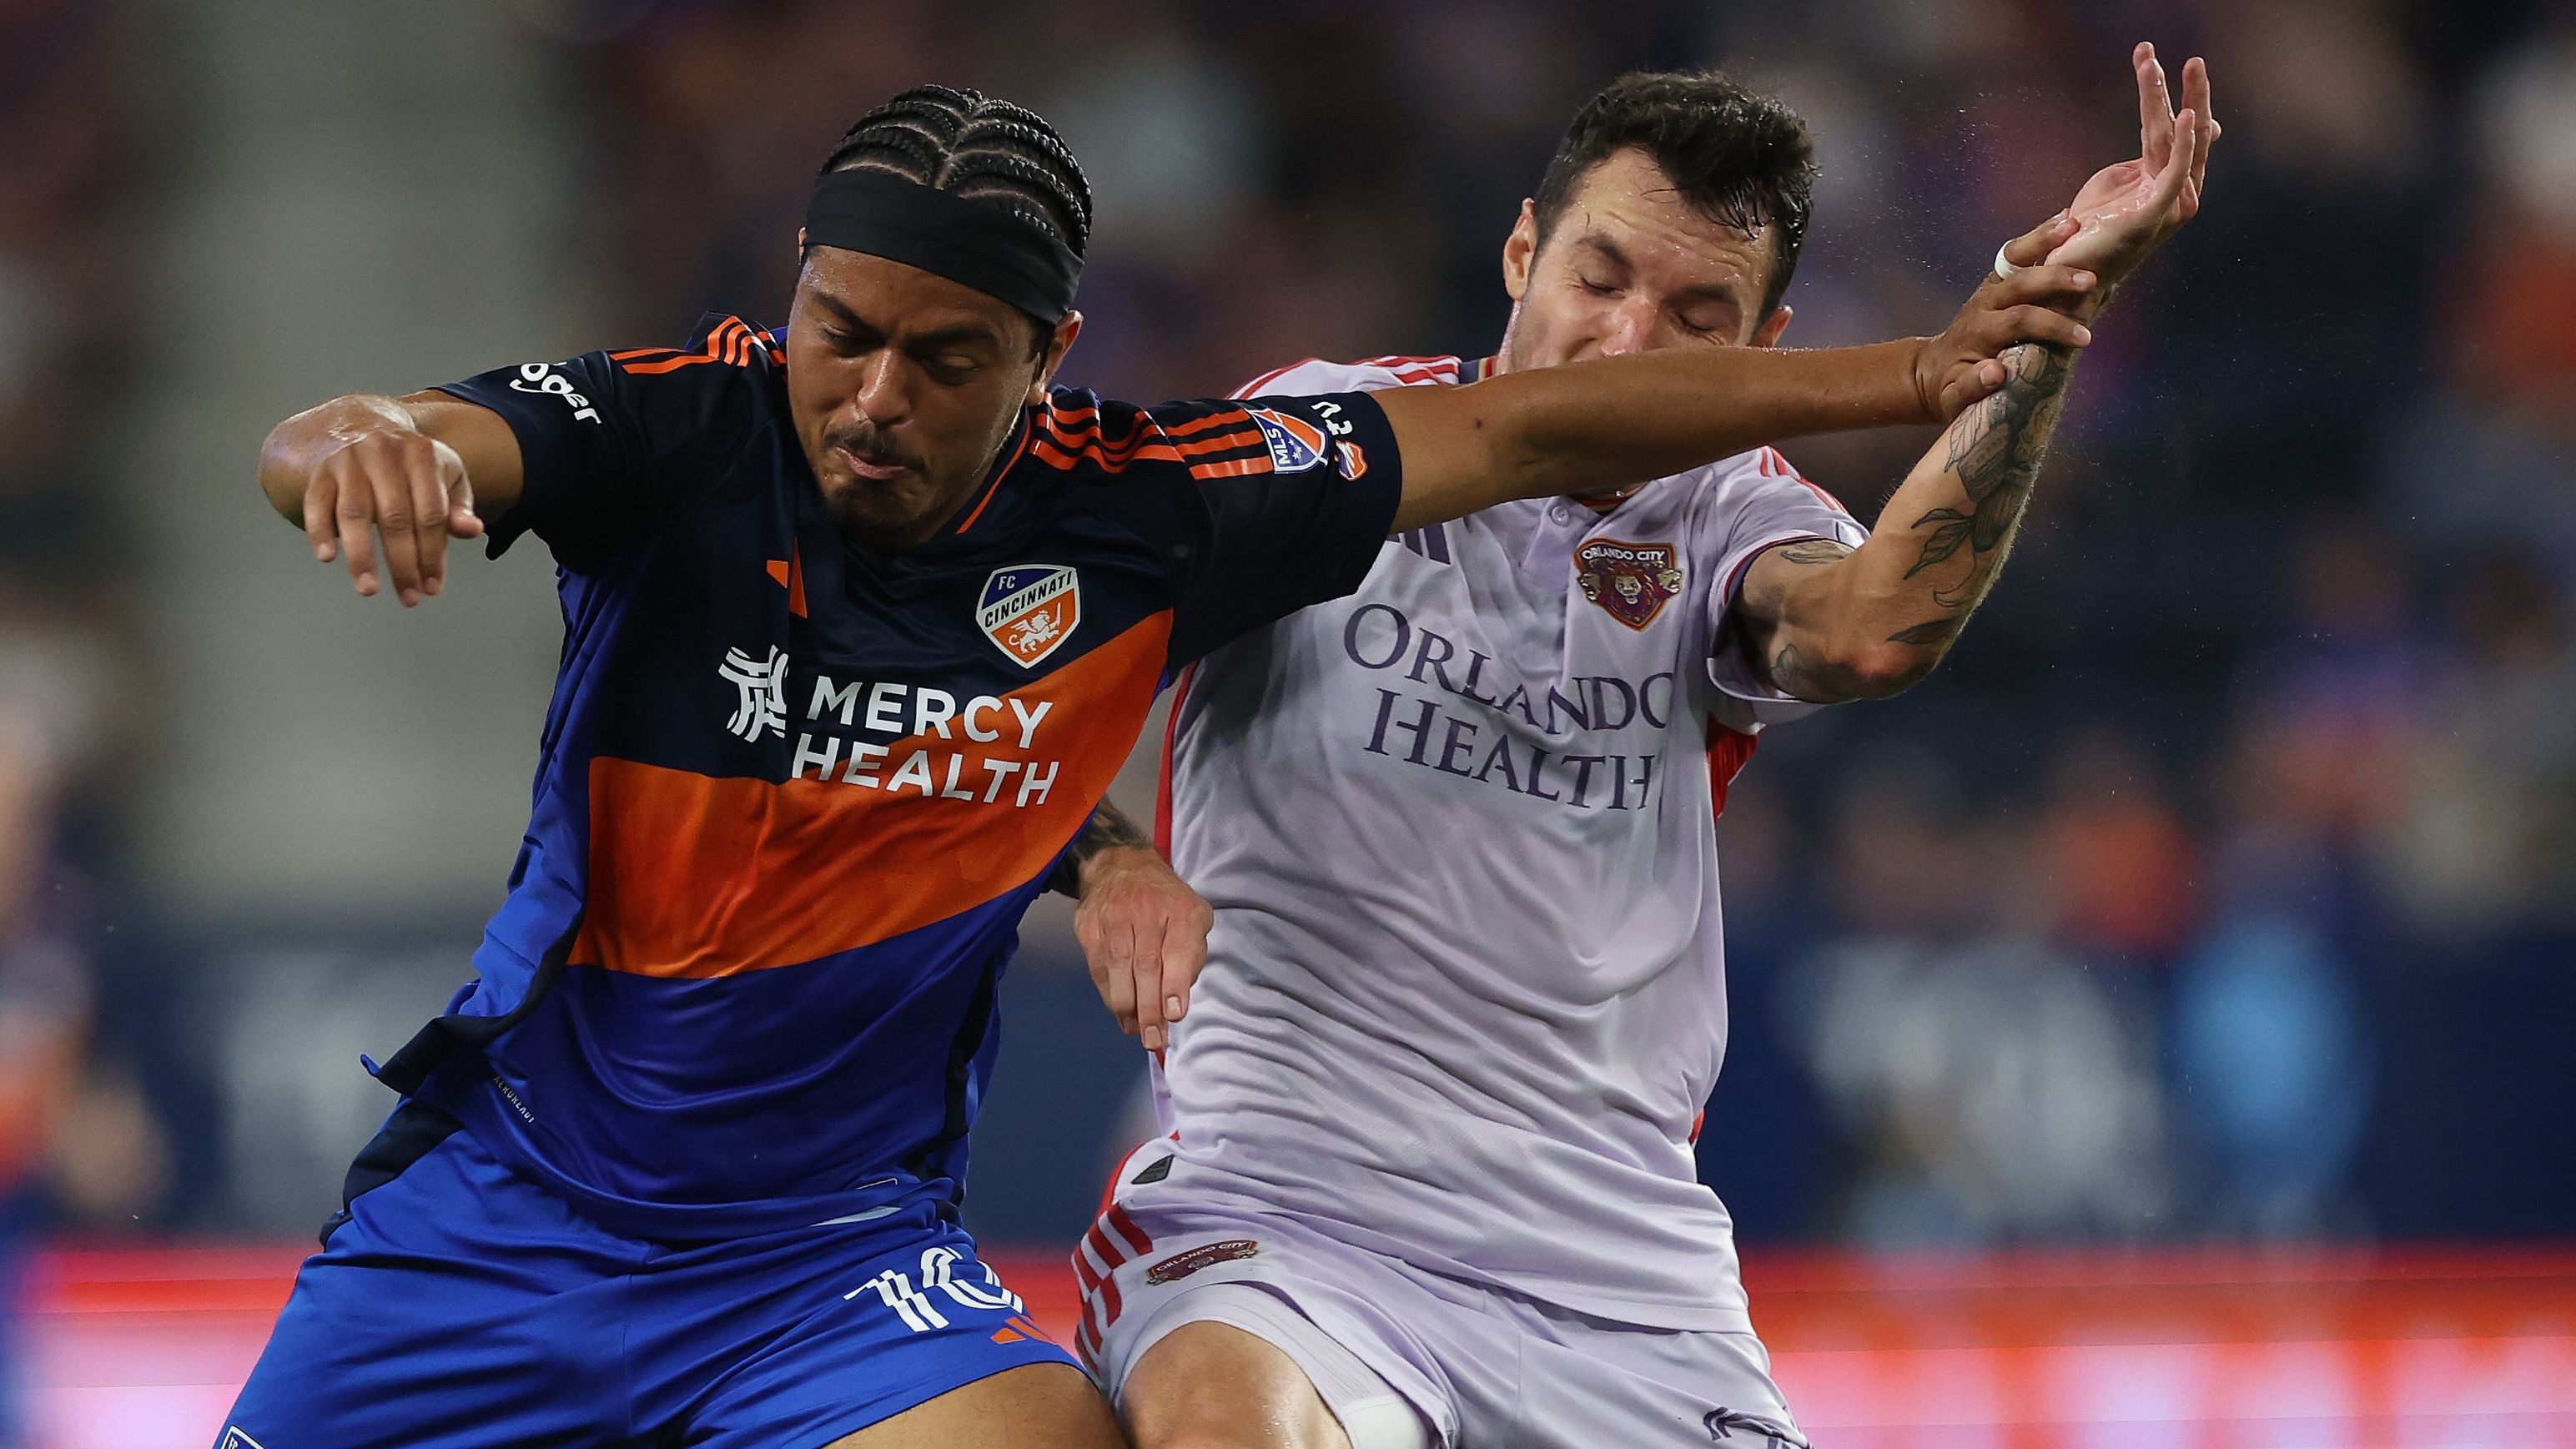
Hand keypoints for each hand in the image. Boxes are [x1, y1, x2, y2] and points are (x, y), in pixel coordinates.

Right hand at [303, 426, 482, 604]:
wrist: (360, 428)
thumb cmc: (412, 466)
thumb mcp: (444, 476)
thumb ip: (458, 506)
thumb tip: (473, 530)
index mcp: (421, 453)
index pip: (431, 512)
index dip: (434, 553)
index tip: (433, 587)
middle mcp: (383, 452)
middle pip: (395, 517)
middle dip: (403, 563)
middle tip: (409, 598)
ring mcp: (348, 461)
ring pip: (354, 513)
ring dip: (361, 556)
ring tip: (369, 590)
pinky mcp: (320, 472)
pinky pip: (316, 503)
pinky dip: (319, 531)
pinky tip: (327, 557)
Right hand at [1073, 845, 1212, 1051]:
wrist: (1121, 867)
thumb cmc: (1166, 902)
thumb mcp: (1194, 917)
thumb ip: (1192, 955)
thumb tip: (1177, 1000)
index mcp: (1181, 909)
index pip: (1179, 949)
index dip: (1175, 984)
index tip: (1174, 1015)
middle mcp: (1147, 911)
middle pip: (1146, 966)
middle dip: (1150, 1009)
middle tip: (1154, 1039)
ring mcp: (1114, 918)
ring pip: (1119, 970)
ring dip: (1127, 1007)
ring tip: (1136, 1032)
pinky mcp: (1090, 927)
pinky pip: (1099, 968)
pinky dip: (1109, 995)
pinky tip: (1120, 1013)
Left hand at [1914, 211, 2099, 420]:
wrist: (1932, 370)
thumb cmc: (1950, 387)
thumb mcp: (1954, 398)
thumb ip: (1971, 387)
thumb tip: (1995, 373)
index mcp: (1978, 331)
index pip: (2018, 321)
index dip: (2050, 326)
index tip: (2082, 338)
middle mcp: (1984, 303)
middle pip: (2020, 282)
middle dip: (2056, 279)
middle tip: (2091, 281)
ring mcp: (1990, 287)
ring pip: (2015, 257)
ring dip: (2045, 239)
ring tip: (2075, 223)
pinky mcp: (1998, 280)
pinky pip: (2018, 252)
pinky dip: (2041, 236)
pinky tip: (2067, 219)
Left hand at [2046, 43, 2218, 290]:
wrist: (2069, 275)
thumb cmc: (2090, 229)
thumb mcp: (2117, 180)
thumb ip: (2147, 153)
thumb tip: (2173, 124)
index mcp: (2165, 181)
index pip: (2174, 130)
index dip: (2173, 95)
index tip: (2157, 62)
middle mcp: (2176, 191)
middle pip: (2186, 132)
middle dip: (2190, 92)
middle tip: (2193, 58)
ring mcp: (2169, 204)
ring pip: (2177, 143)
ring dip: (2175, 102)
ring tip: (2174, 68)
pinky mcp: (2153, 215)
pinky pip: (2174, 172)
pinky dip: (2184, 143)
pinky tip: (2186, 115)